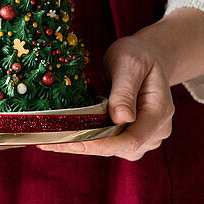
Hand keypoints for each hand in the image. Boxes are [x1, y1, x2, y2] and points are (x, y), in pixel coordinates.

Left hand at [35, 7, 203, 160]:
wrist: (148, 58)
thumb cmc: (140, 55)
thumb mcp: (130, 64)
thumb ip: (125, 90)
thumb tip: (121, 118)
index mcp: (159, 113)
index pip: (130, 140)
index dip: (100, 145)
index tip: (70, 143)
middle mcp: (155, 132)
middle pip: (118, 148)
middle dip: (82, 145)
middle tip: (45, 141)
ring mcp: (145, 138)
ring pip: (111, 148)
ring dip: (82, 143)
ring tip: (50, 137)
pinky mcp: (131, 137)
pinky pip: (108, 143)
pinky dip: (87, 138)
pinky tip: (64, 133)